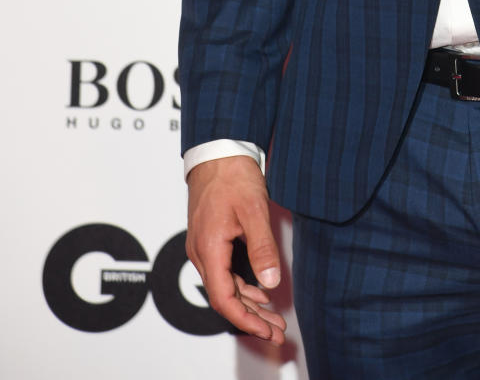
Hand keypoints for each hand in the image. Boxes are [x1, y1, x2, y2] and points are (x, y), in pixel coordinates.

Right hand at [186, 155, 286, 345]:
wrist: (217, 150)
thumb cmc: (232, 175)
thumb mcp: (253, 210)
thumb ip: (261, 247)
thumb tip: (270, 282)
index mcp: (208, 249)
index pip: (223, 299)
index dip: (245, 320)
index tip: (266, 331)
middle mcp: (201, 253)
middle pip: (224, 297)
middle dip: (251, 319)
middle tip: (276, 332)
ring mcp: (204, 246)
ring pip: (224, 286)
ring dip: (248, 304)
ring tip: (272, 318)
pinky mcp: (210, 239)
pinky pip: (223, 272)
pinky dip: (242, 286)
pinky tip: (259, 291)